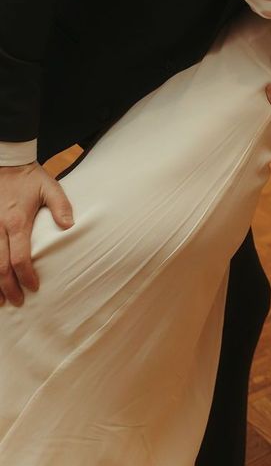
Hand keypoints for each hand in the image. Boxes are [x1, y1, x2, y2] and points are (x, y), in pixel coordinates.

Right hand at [0, 161, 73, 305]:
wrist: (6, 163)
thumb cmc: (29, 178)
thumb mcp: (49, 187)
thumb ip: (61, 206)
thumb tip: (69, 227)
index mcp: (17, 221)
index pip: (20, 258)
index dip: (26, 276)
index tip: (34, 288)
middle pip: (0, 266)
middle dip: (8, 287)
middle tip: (18, 302)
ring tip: (1, 301)